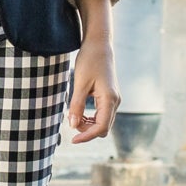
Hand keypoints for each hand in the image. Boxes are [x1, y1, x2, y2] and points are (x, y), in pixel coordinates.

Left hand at [66, 11, 117, 145]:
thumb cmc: (89, 60)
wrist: (99, 45)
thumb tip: (73, 125)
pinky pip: (102, 115)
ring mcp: (114, 100)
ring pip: (103, 122)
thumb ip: (77, 105)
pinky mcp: (110, 97)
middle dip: (87, 130)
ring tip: (74, 114)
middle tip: (71, 120)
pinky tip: (80, 112)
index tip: (73, 140)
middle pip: (103, 128)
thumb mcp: (80, 83)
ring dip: (88, 124)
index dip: (87, 136)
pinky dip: (91, 118)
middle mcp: (115, 101)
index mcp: (110, 99)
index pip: (101, 127)